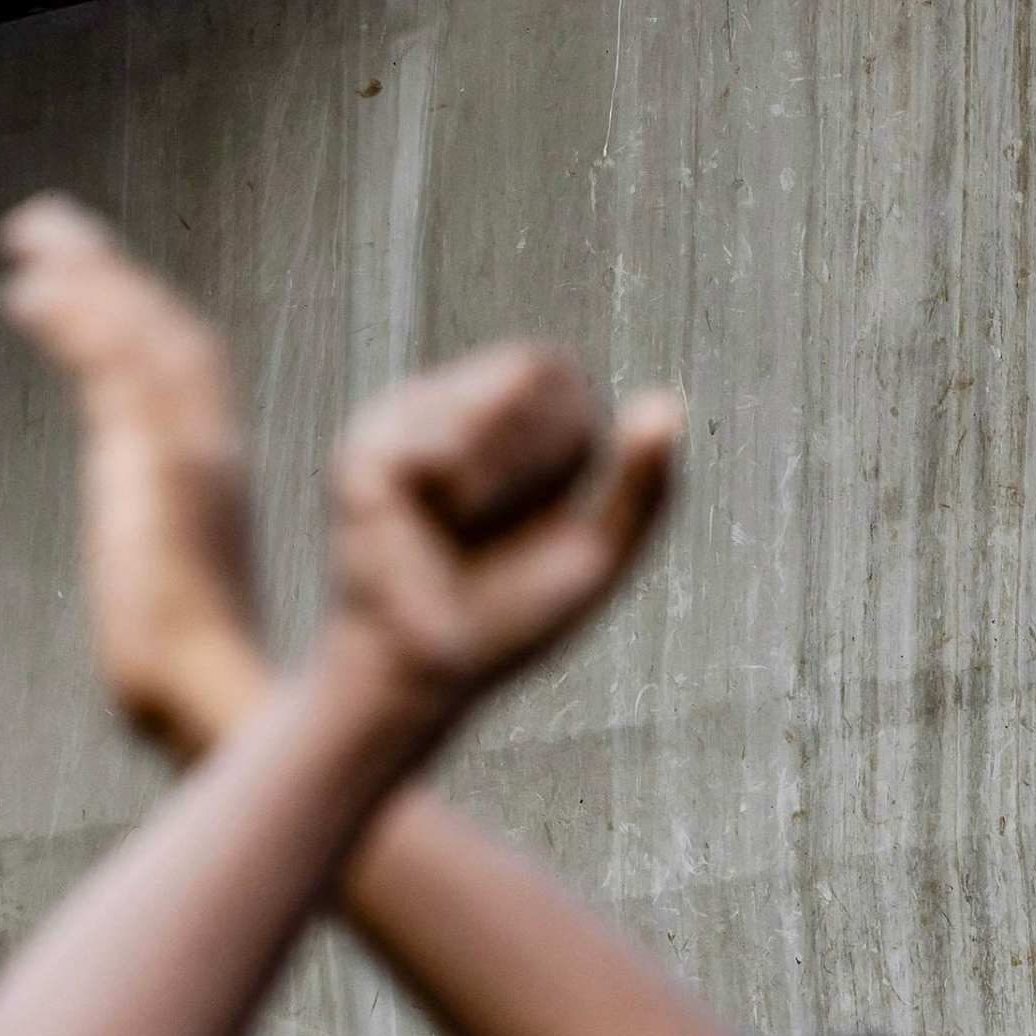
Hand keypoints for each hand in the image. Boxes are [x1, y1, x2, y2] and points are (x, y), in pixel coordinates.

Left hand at [0, 195, 269, 758]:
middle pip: (168, 331)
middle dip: (109, 271)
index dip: (136, 310)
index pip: (183, 368)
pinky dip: (80, 322)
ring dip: (89, 276)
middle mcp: (209, 450)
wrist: (214, 699)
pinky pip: (123, 373)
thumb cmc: (190, 672)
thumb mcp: (167, 586)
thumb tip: (146, 558)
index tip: (88, 273)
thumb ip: (155, 543)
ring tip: (31, 235)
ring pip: (146, 336)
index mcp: (213, 475)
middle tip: (47, 223)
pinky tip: (29, 293)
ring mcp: (190, 455)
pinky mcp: (163, 467)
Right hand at [321, 345, 680, 734]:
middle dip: (544, 453)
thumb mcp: (598, 551)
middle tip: (501, 520)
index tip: (552, 499)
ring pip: (492, 399)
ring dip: (507, 477)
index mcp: (499, 429)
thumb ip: (641, 485)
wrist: (434, 667)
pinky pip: (448, 441)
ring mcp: (400, 422)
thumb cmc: (510, 620)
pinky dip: (465, 490)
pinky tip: (434, 521)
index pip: (556, 371)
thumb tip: (667, 399)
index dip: (570, 430)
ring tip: (464, 524)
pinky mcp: (367, 449)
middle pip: (532, 368)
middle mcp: (445, 411)